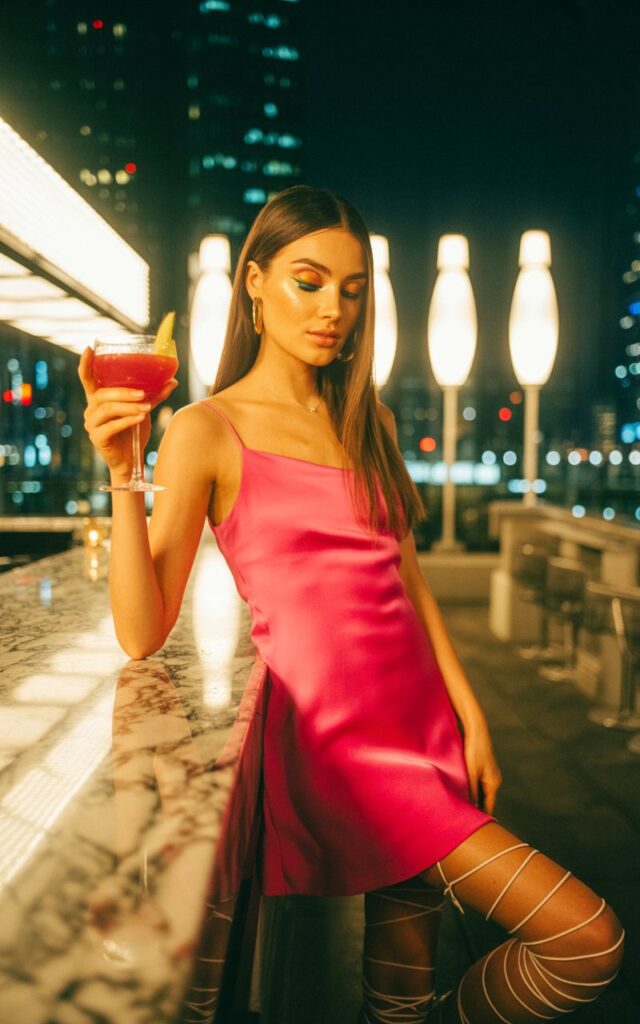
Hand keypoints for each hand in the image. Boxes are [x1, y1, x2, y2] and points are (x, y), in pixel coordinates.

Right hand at [78, 346, 177, 480]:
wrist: (131, 459)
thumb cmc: (134, 432)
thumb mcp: (143, 410)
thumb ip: (153, 395)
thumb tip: (172, 380)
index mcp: (98, 400)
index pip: (87, 379)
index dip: (85, 364)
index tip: (88, 349)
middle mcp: (91, 410)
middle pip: (101, 394)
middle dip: (122, 392)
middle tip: (142, 393)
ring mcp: (92, 425)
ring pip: (106, 410)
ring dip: (127, 406)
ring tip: (146, 408)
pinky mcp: (98, 439)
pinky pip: (111, 427)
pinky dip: (126, 421)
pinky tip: (140, 419)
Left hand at [462, 719, 501, 815]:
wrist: (477, 731)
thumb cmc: (474, 750)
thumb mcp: (471, 771)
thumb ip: (472, 789)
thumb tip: (472, 805)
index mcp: (493, 783)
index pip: (489, 806)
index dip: (483, 817)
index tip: (476, 828)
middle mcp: (494, 780)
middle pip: (486, 801)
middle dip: (478, 810)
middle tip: (468, 823)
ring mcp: (490, 775)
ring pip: (483, 793)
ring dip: (475, 801)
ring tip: (465, 812)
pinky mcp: (485, 770)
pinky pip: (480, 786)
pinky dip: (474, 792)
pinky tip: (465, 795)